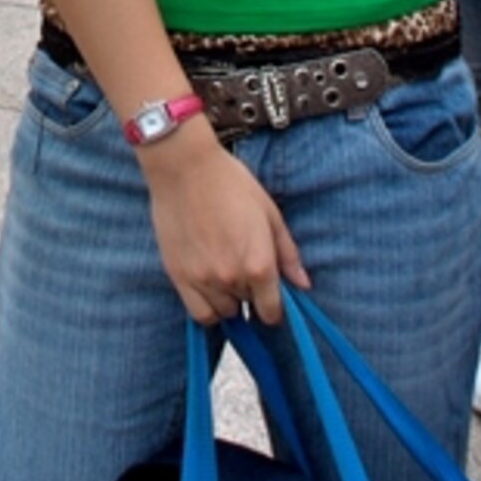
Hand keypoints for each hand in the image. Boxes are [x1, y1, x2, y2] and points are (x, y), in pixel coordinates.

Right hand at [142, 132, 307, 326]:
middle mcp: (232, 278)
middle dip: (250, 292)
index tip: (270, 297)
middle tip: (244, 266)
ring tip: (224, 273)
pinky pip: (199, 313)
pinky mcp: (178, 276)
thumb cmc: (230, 183)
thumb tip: (302, 285)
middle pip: (248, 306)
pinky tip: (209, 289)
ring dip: (229, 299)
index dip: (274, 307)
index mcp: (259, 264)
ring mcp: (202, 279)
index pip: (272, 311)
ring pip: (224, 312)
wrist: (184, 167)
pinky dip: (207, 308)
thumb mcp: (269, 214)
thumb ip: (287, 254)